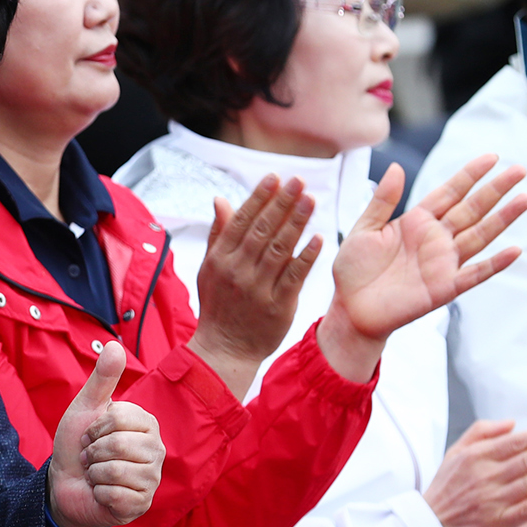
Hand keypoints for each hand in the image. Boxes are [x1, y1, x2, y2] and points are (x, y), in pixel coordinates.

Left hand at [45, 342, 163, 526]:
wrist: (65, 483)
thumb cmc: (78, 444)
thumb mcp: (86, 408)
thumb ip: (102, 379)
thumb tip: (115, 345)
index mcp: (147, 424)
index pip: (119, 417)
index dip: (95, 427)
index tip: (91, 434)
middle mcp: (156, 450)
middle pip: (118, 445)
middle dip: (92, 452)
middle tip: (91, 457)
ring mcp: (152, 479)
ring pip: (116, 471)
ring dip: (94, 473)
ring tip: (96, 474)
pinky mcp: (142, 504)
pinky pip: (116, 496)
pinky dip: (98, 493)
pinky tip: (101, 492)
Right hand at [185, 174, 318, 398]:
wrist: (225, 350)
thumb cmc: (218, 306)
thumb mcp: (209, 269)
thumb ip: (219, 233)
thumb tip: (221, 199)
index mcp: (220, 258)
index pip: (241, 221)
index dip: (259, 197)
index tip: (275, 177)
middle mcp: (237, 270)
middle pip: (262, 230)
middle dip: (282, 202)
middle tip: (299, 180)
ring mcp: (257, 289)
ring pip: (279, 249)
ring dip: (296, 222)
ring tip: (311, 200)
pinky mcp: (277, 306)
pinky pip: (294, 277)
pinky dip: (306, 256)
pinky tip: (318, 238)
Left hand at [317, 155, 526, 380]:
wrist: (349, 308)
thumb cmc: (354, 269)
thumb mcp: (363, 228)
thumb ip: (382, 200)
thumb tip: (397, 167)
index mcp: (418, 221)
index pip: (450, 192)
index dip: (470, 174)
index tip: (493, 157)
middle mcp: (436, 239)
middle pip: (472, 208)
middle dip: (496, 189)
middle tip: (521, 170)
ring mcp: (443, 262)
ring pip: (480, 235)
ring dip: (503, 218)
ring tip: (525, 199)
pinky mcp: (444, 288)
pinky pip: (475, 274)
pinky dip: (495, 264)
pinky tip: (515, 250)